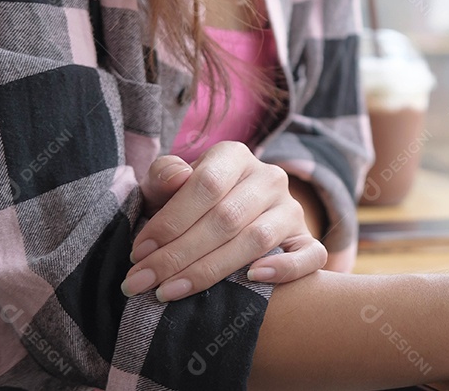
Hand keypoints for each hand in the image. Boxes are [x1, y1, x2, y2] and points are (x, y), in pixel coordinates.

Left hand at [122, 141, 326, 301]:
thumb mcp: (167, 185)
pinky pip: (310, 255)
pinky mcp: (307, 239)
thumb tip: (176, 179)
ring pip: (257, 240)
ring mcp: (292, 209)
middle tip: (142, 282)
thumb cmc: (188, 204)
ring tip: (171, 292)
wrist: (225, 218)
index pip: (206, 184)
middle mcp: (269, 177)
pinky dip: (286, 269)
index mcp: (234, 156)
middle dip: (178, 254)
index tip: (138, 252)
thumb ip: (164, 176)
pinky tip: (253, 278)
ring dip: (210, 270)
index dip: (170, 221)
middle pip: (227, 218)